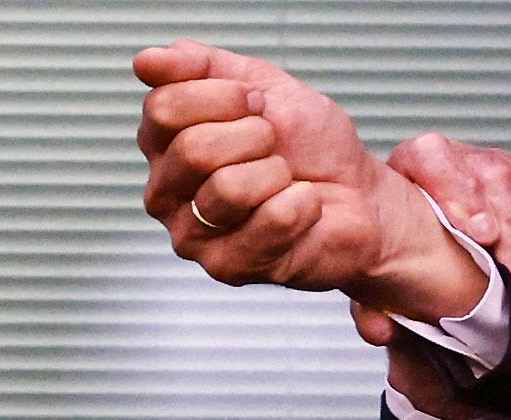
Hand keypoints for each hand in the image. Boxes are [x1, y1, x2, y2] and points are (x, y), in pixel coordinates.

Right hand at [135, 40, 485, 321]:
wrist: (362, 198)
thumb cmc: (311, 150)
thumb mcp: (262, 85)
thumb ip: (201, 67)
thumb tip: (147, 61)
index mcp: (166, 146)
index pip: (164, 108)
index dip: (224, 95)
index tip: (255, 104)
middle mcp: (168, 193)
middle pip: (192, 148)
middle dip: (254, 135)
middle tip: (272, 146)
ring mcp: (192, 234)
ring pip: (227, 189)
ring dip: (276, 174)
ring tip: (285, 181)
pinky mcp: (226, 267)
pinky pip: (270, 220)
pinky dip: (303, 205)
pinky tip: (300, 211)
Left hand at [351, 134, 510, 345]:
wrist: (430, 234)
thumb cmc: (402, 248)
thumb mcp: (378, 269)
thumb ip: (371, 300)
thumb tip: (380, 331)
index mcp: (415, 163)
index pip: (435, 160)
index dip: (461, 193)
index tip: (482, 235)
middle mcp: (467, 158)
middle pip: (499, 181)